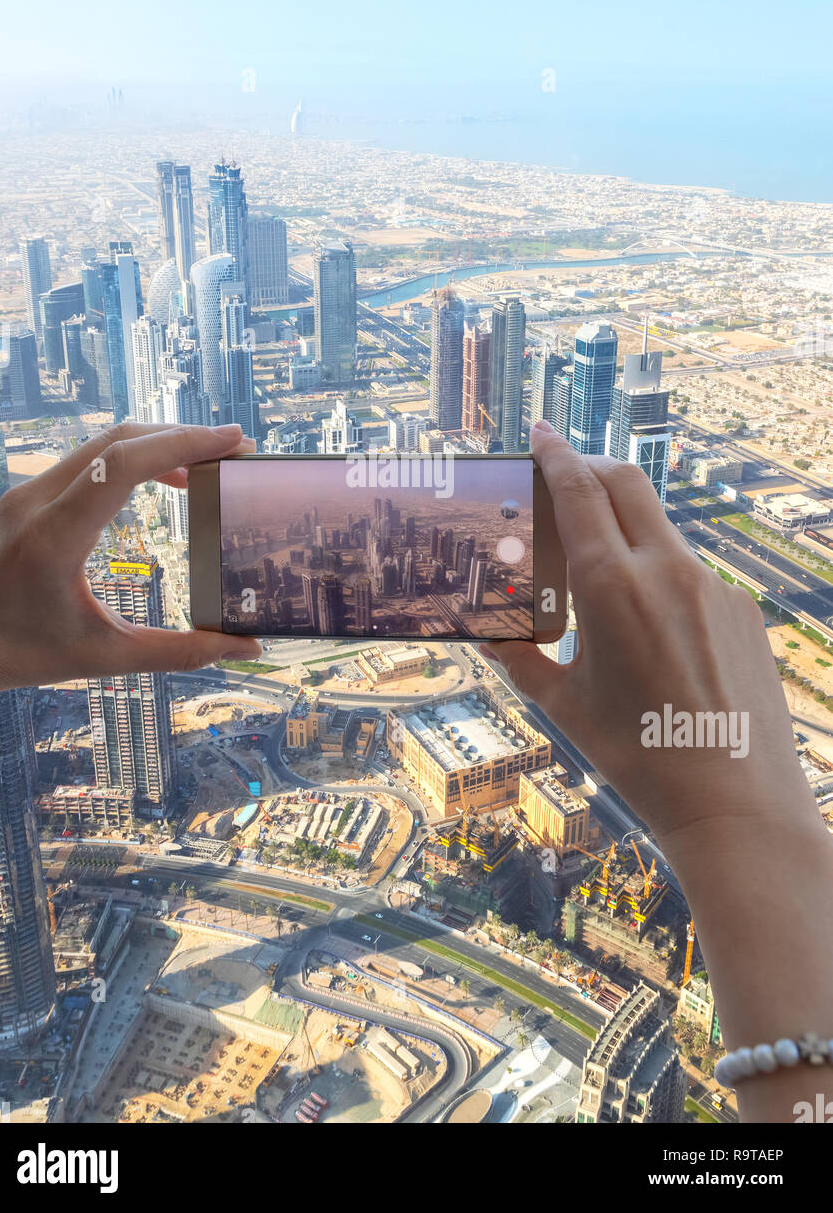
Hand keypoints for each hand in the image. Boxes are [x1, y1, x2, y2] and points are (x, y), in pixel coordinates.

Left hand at [0, 421, 261, 703]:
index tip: (232, 442)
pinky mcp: (28, 495)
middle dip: (183, 437)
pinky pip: (88, 458)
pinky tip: (166, 478)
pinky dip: (133, 457)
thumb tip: (246, 647)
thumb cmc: (24, 653)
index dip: (182, 445)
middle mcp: (36, 503)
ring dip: (159, 444)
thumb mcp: (106, 659)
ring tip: (209, 461)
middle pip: (119, 440)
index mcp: (54, 539)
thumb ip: (180, 652)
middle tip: (234, 447)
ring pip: (104, 443)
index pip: (122, 465)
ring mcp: (27, 493)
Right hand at [487, 421, 813, 852]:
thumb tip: (491, 637)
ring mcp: (711, 586)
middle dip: (592, 466)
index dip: (556, 455)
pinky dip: (658, 573)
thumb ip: (522, 660)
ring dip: (626, 525)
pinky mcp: (741, 608)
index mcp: (612, 587)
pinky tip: (650, 625)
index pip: (580, 492)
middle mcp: (666, 571)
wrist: (735, 800)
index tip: (540, 432)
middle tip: (564, 473)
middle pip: (626, 482)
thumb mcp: (566, 706)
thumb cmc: (640, 757)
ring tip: (599, 568)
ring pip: (659, 528)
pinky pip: (689, 571)